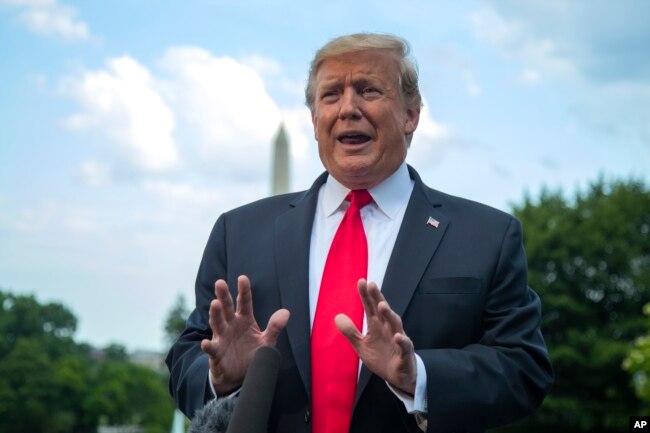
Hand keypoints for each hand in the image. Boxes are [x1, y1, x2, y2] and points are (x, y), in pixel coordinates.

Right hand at [200, 275, 289, 394]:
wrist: (239, 376)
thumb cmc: (251, 354)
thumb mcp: (267, 342)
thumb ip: (275, 327)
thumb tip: (286, 312)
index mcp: (244, 320)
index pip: (244, 302)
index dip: (244, 290)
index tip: (242, 278)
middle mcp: (231, 325)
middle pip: (227, 308)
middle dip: (223, 296)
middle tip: (220, 282)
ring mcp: (222, 338)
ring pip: (217, 323)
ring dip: (215, 314)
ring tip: (215, 304)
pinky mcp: (216, 354)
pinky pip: (212, 349)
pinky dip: (208, 346)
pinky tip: (205, 343)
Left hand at [335, 279, 416, 394]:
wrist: (398, 377)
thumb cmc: (381, 357)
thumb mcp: (362, 345)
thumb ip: (351, 332)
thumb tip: (337, 316)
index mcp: (377, 326)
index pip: (371, 307)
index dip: (366, 295)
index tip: (361, 281)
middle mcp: (389, 329)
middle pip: (383, 311)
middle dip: (378, 298)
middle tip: (371, 285)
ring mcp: (398, 340)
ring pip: (395, 325)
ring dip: (389, 315)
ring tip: (382, 305)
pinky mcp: (405, 354)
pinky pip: (405, 347)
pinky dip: (403, 341)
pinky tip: (398, 336)